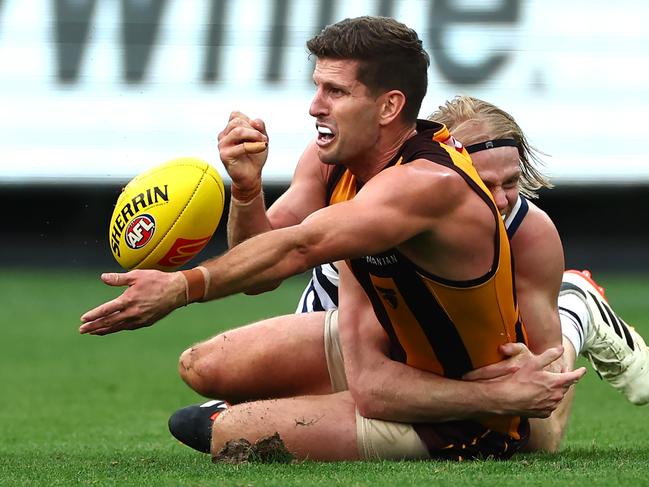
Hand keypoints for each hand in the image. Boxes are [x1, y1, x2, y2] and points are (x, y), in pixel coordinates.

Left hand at [79, 270, 186, 335]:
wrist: (177, 291)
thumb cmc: (157, 280)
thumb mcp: (137, 275)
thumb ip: (118, 279)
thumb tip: (103, 277)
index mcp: (128, 300)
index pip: (106, 310)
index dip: (93, 315)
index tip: (83, 319)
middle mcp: (132, 313)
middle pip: (109, 322)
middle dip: (94, 327)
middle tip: (81, 330)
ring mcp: (139, 319)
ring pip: (118, 327)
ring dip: (104, 330)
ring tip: (94, 332)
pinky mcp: (146, 322)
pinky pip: (128, 327)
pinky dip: (118, 328)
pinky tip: (113, 327)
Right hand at [217, 111, 268, 191]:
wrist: (251, 176)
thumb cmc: (255, 157)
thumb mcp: (261, 138)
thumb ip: (260, 127)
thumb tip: (254, 120)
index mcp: (229, 130)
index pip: (236, 115)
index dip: (249, 121)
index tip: (259, 132)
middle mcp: (223, 136)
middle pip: (237, 122)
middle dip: (253, 129)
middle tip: (264, 139)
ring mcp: (222, 145)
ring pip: (238, 131)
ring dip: (254, 135)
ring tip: (263, 143)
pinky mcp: (224, 155)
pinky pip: (241, 146)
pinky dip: (254, 146)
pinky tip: (261, 148)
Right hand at [465, 343, 585, 417]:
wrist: (507, 399)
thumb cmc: (519, 380)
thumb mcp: (533, 363)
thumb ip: (549, 355)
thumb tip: (561, 349)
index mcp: (557, 383)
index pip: (574, 377)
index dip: (580, 372)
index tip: (583, 370)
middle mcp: (557, 396)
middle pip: (566, 386)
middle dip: (564, 379)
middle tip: (559, 373)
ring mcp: (551, 406)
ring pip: (558, 396)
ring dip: (556, 390)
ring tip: (546, 384)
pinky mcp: (544, 413)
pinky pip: (550, 405)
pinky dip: (548, 399)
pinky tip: (538, 395)